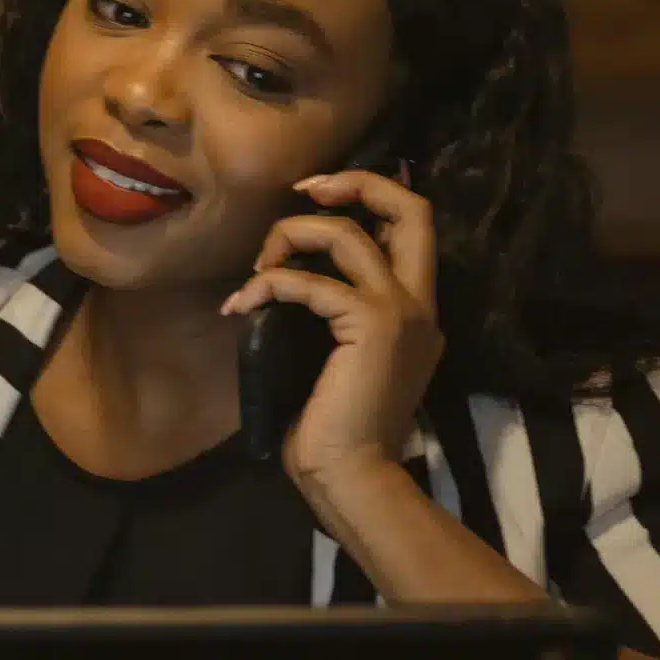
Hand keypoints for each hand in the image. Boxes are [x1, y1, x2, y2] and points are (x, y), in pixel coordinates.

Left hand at [220, 167, 442, 500]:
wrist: (350, 476)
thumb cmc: (333, 429)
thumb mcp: (337, 356)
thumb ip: (333, 313)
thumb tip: (286, 276)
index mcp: (416, 311)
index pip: (413, 226)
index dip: (371, 193)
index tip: (317, 198)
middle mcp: (419, 304)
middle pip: (412, 208)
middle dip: (355, 183)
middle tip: (305, 192)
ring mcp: (400, 312)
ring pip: (348, 234)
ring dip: (291, 237)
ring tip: (258, 269)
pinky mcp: (371, 324)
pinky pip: (309, 281)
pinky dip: (267, 284)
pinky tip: (240, 306)